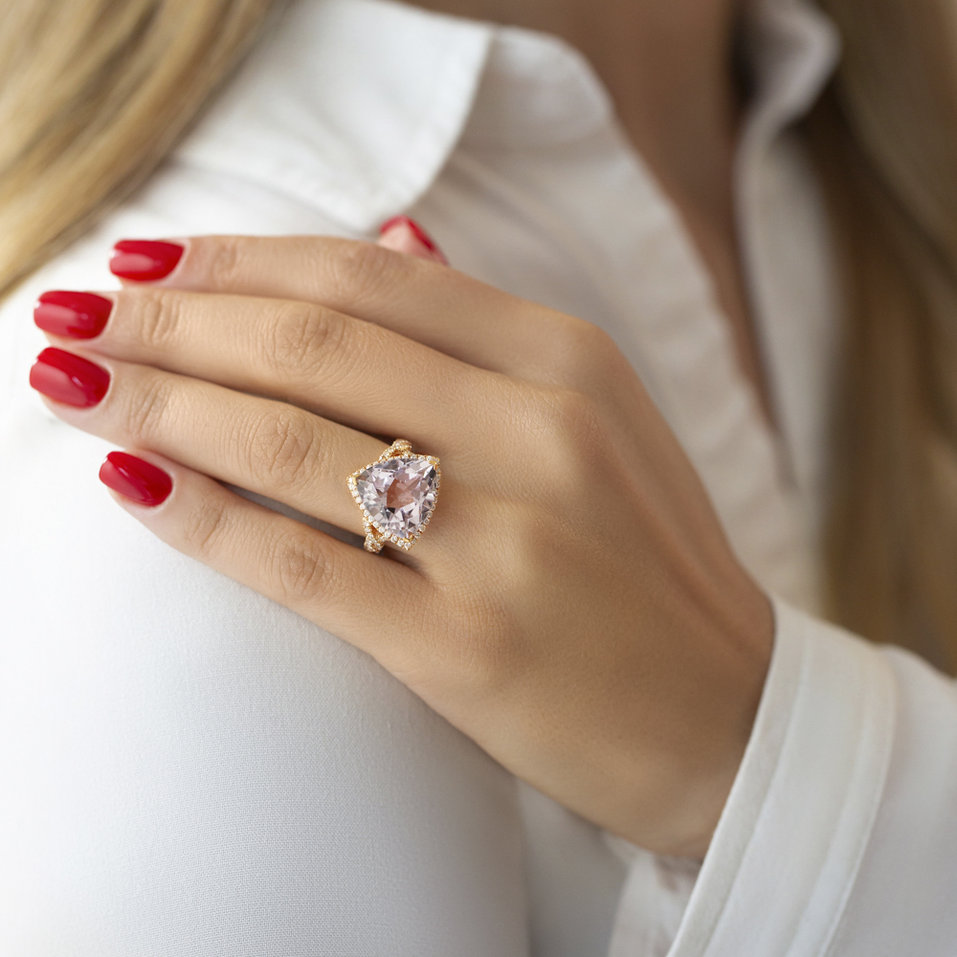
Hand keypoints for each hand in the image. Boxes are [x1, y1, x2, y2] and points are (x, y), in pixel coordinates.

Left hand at [29, 218, 773, 859]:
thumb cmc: (649, 566)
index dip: (241, 259)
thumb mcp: (600, 419)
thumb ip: (489, 335)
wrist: (727, 714)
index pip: (370, 275)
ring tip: (76, 388)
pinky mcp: (470, 648)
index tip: (151, 266)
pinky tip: (132, 486)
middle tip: (78, 319)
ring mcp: (508, 541)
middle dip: (174, 324)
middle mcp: (542, 432)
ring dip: (161, 406)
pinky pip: (305, 564)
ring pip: (291, 441)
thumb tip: (391, 234)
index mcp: (571, 363)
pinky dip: (203, 519)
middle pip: (314, 343)